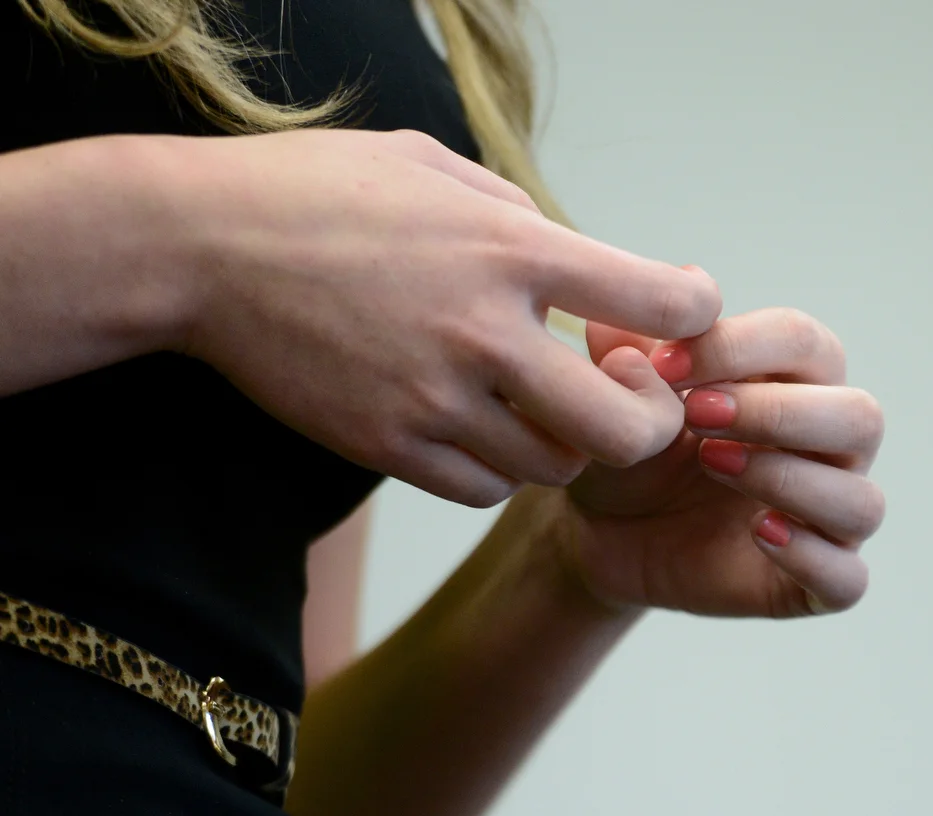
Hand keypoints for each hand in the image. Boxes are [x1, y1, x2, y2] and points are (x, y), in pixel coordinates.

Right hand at [168, 129, 720, 505]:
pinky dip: (501, 471)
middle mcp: (484, 334)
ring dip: (568, 443)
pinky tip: (484, 429)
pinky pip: (485, 489)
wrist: (197, 246)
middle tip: (622, 392)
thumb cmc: (320, 195)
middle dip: (649, 421)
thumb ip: (524, 217)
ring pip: (556, 469)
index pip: (662, 302)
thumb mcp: (436, 169)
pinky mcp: (387, 445)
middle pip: (629, 431)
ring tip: (539, 403)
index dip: (695, 314)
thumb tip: (588, 266)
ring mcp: (434, 400)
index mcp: (510, 250)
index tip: (676, 313)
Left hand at [535, 307, 885, 616]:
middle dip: (779, 412)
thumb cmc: (630, 443)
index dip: (741, 347)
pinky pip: (848, 580)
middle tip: (696, 414)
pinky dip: (812, 558)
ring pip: (861, 501)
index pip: (806, 343)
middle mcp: (830, 447)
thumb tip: (687, 280)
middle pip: (860, 417)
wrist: (598, 530)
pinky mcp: (814, 583)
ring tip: (713, 466)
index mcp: (799, 381)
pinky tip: (759, 535)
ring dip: (791, 480)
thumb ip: (641, 341)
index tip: (664, 364)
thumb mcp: (618, 391)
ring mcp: (829, 518)